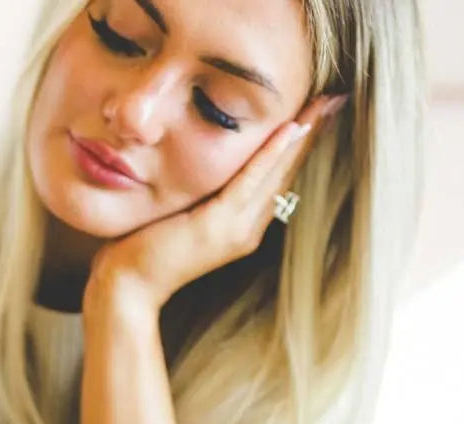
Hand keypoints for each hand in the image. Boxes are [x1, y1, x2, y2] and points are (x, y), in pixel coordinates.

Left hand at [82, 93, 347, 316]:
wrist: (127, 287)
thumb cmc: (142, 250)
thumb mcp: (181, 215)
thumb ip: (201, 194)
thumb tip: (202, 164)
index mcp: (241, 226)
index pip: (277, 178)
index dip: (300, 145)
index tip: (319, 110)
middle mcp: (247, 229)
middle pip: (286, 173)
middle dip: (312, 134)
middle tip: (336, 97)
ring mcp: (235, 230)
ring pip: (276, 175)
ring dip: (302, 137)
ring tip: (325, 104)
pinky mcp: (216, 225)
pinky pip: (249, 182)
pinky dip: (270, 154)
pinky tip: (291, 128)